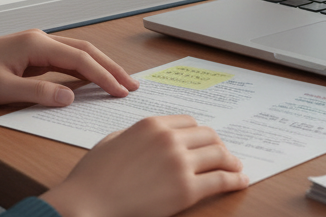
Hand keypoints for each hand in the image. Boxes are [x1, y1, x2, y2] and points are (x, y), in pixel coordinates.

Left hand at [0, 29, 137, 106]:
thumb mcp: (1, 89)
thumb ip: (38, 93)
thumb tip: (71, 97)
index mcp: (36, 43)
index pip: (80, 59)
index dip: (104, 75)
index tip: (122, 91)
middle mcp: (40, 39)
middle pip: (86, 50)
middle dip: (111, 67)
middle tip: (133, 85)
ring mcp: (37, 45)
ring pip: (78, 52)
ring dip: (100, 66)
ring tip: (121, 82)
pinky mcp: (32, 54)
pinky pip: (66, 60)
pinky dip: (84, 69)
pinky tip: (93, 79)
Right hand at [41, 116, 247, 216]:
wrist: (85, 203)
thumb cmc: (92, 177)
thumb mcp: (112, 141)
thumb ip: (136, 135)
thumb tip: (152, 138)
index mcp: (152, 124)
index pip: (189, 122)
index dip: (200, 133)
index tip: (206, 141)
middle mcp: (169, 139)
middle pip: (208, 136)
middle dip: (218, 145)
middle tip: (225, 155)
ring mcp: (179, 163)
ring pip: (219, 155)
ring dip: (231, 161)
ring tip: (236, 168)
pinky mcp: (186, 189)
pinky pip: (220, 180)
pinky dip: (235, 180)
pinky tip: (240, 181)